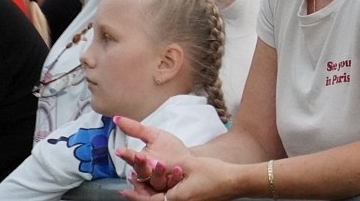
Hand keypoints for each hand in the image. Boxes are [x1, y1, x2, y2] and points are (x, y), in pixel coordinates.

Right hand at [114, 116, 188, 193]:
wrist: (187, 157)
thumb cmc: (168, 148)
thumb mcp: (153, 135)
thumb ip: (135, 129)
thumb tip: (116, 118)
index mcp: (140, 161)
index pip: (131, 158)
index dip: (126, 155)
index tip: (120, 150)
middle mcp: (148, 173)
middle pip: (141, 172)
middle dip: (140, 164)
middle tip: (140, 156)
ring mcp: (160, 181)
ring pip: (155, 181)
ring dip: (157, 173)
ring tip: (159, 163)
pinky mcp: (173, 184)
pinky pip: (173, 183)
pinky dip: (174, 176)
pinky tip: (177, 169)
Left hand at [120, 156, 238, 200]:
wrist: (236, 182)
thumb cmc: (215, 173)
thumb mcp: (189, 164)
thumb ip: (169, 165)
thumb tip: (152, 163)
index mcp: (176, 199)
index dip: (134, 195)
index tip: (124, 190)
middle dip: (141, 195)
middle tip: (131, 186)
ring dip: (152, 194)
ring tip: (144, 184)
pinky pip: (173, 200)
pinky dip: (164, 194)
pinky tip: (164, 185)